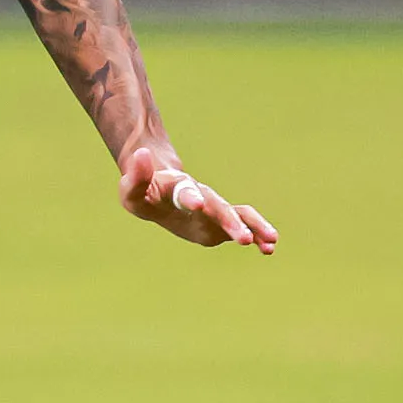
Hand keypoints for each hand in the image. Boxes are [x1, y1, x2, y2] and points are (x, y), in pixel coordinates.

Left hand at [119, 145, 275, 254]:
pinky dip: (257, 236)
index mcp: (178, 188)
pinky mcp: (221, 224)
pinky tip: (269, 249)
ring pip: (239, 214)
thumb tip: (139, 153)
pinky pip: (244, 227)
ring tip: (271, 242)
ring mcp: (214, 210)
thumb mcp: (131, 189)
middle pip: (218, 207)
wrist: (161, 191)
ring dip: (254, 227)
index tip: (197, 204)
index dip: (190, 197)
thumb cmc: (146, 192)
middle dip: (230, 221)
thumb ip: (135, 176)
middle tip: (242, 238)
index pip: (185, 191)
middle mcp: (202, 196)